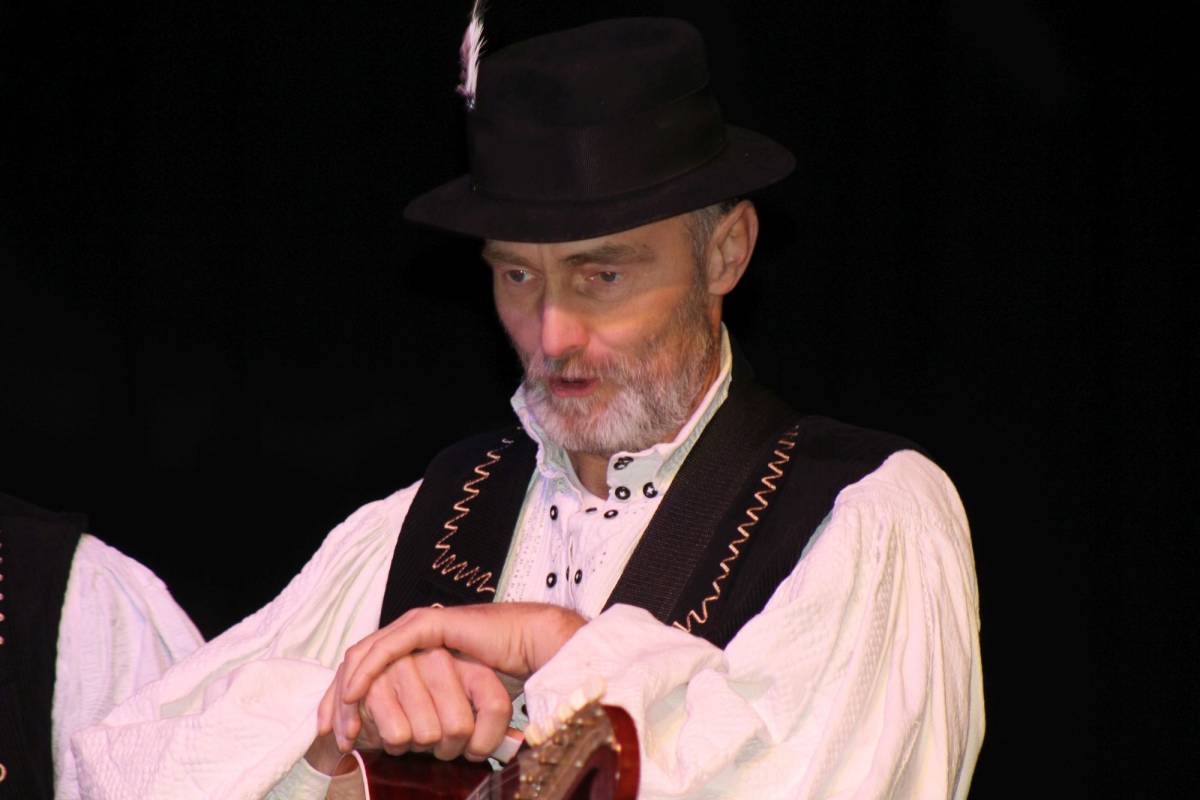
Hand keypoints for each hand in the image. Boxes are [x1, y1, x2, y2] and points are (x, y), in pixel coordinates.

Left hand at [319, 603, 584, 753]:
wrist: (528, 644)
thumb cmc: (500, 673)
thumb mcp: (456, 705)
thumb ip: (436, 718)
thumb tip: (416, 749)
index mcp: (413, 654)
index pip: (365, 675)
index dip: (343, 706)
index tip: (337, 740)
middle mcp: (409, 636)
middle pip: (356, 665)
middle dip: (335, 703)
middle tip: (331, 737)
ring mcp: (415, 626)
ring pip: (364, 656)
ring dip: (346, 691)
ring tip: (341, 723)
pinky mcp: (426, 624)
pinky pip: (386, 648)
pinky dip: (365, 671)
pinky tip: (353, 693)